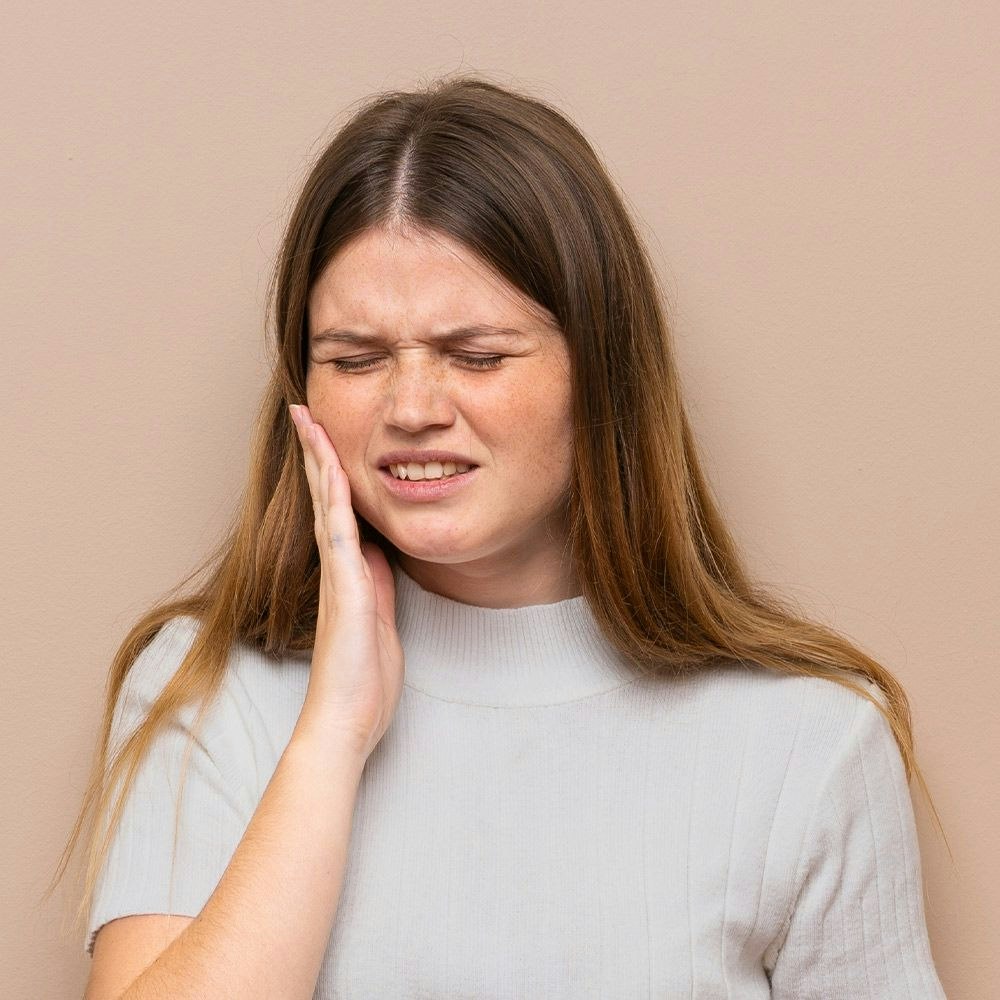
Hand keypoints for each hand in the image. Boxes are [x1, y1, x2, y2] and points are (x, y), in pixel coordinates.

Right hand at [288, 403, 403, 759]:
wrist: (345, 721)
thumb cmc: (362, 679)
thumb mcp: (379, 620)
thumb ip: (377, 585)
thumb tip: (378, 555)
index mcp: (350, 573)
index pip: (338, 510)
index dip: (331, 471)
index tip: (324, 436)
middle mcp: (339, 568)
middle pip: (325, 497)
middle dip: (316, 452)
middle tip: (303, 411)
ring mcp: (339, 577)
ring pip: (327, 507)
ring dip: (319, 462)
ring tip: (308, 422)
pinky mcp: (347, 591)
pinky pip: (340, 537)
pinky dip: (335, 502)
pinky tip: (332, 472)